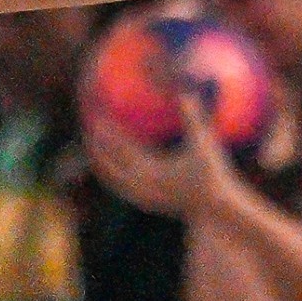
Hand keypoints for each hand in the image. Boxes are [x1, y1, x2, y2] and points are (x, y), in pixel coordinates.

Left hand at [82, 94, 237, 221]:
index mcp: (152, 170)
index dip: (108, 130)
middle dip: (96, 142)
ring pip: (109, 176)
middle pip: (108, 162)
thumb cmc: (211, 173)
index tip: (98, 113)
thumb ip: (194, 118)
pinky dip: (108, 172)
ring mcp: (140, 195)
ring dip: (98, 158)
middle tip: (87, 122)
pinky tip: (106, 162)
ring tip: (91, 140)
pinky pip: (118, 186)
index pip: (121, 147)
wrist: (213, 208)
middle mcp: (141, 184)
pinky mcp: (142, 201)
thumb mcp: (203, 144)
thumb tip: (186, 92)